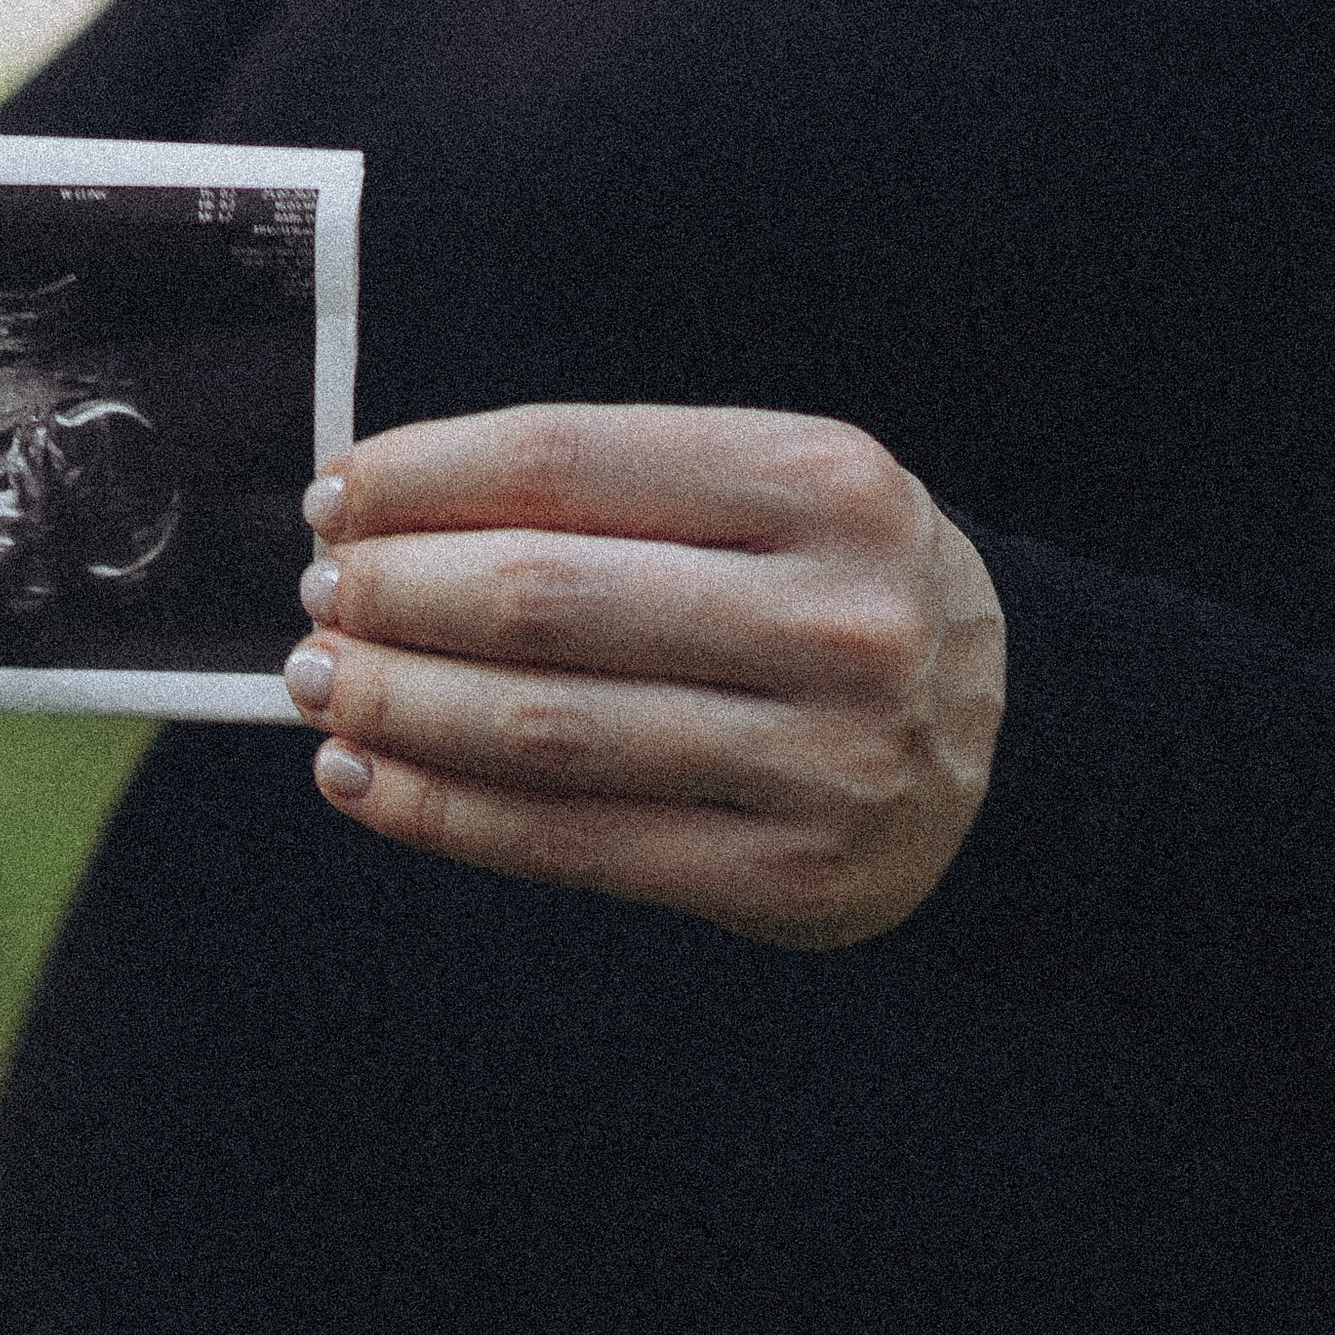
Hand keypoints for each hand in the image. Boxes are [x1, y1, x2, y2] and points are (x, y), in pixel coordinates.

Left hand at [281, 404, 1006, 948]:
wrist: (1014, 748)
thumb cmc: (839, 598)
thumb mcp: (780, 498)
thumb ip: (620, 492)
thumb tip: (385, 515)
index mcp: (823, 482)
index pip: (570, 460)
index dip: (423, 478)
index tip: (338, 499)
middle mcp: (832, 615)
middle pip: (542, 598)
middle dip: (394, 597)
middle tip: (320, 601)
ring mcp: (817, 756)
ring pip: (542, 728)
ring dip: (397, 706)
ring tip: (320, 686)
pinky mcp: (784, 874)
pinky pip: (568, 841)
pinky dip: (441, 812)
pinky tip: (364, 779)